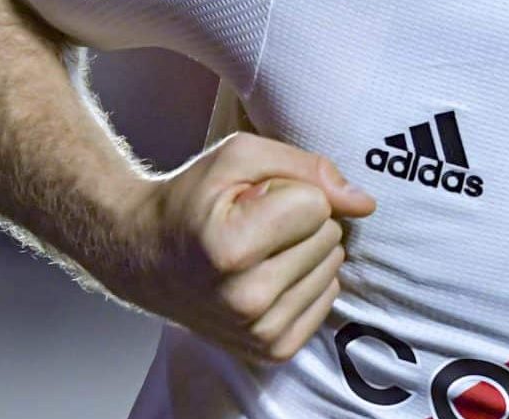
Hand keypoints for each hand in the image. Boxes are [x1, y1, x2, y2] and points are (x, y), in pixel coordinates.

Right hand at [109, 131, 376, 363]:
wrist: (144, 256)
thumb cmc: (193, 200)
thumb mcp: (240, 158)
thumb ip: (307, 168)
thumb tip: (364, 203)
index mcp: (230, 250)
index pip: (317, 205)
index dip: (289, 190)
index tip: (250, 200)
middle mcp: (245, 299)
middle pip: (329, 237)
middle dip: (298, 221)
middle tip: (252, 224)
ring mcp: (259, 331)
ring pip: (333, 267)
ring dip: (304, 250)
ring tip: (257, 250)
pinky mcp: (273, 349)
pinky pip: (329, 297)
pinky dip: (306, 280)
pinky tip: (267, 275)